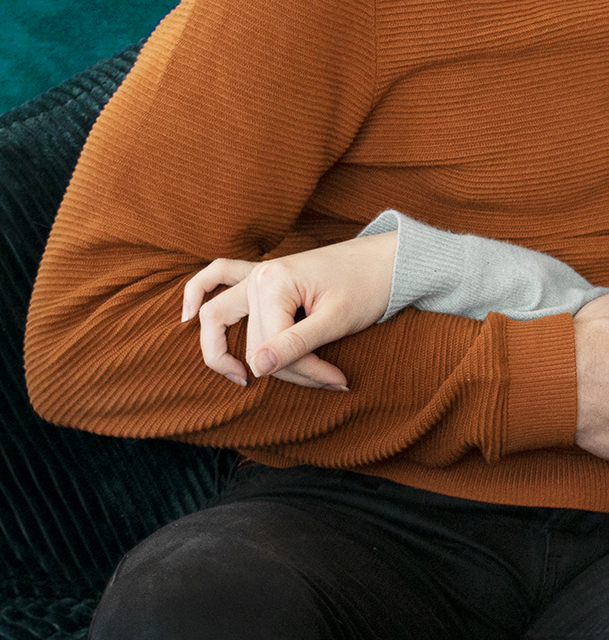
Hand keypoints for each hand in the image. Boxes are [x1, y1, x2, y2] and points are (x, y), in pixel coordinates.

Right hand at [181, 235, 397, 389]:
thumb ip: (296, 345)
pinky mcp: (266, 275)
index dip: (302, 371)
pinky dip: (199, 292)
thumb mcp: (337, 319)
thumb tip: (256, 368)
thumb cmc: (370, 285)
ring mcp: (259, 273)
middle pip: (249, 337)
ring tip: (240, 378)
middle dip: (284, 367)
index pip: (270, 345)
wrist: (392, 257)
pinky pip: (220, 277)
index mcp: (273, 282)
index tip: (337, 382)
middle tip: (322, 381)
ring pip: (220, 314)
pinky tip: (186, 314)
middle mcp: (258, 275)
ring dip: (223, 346)